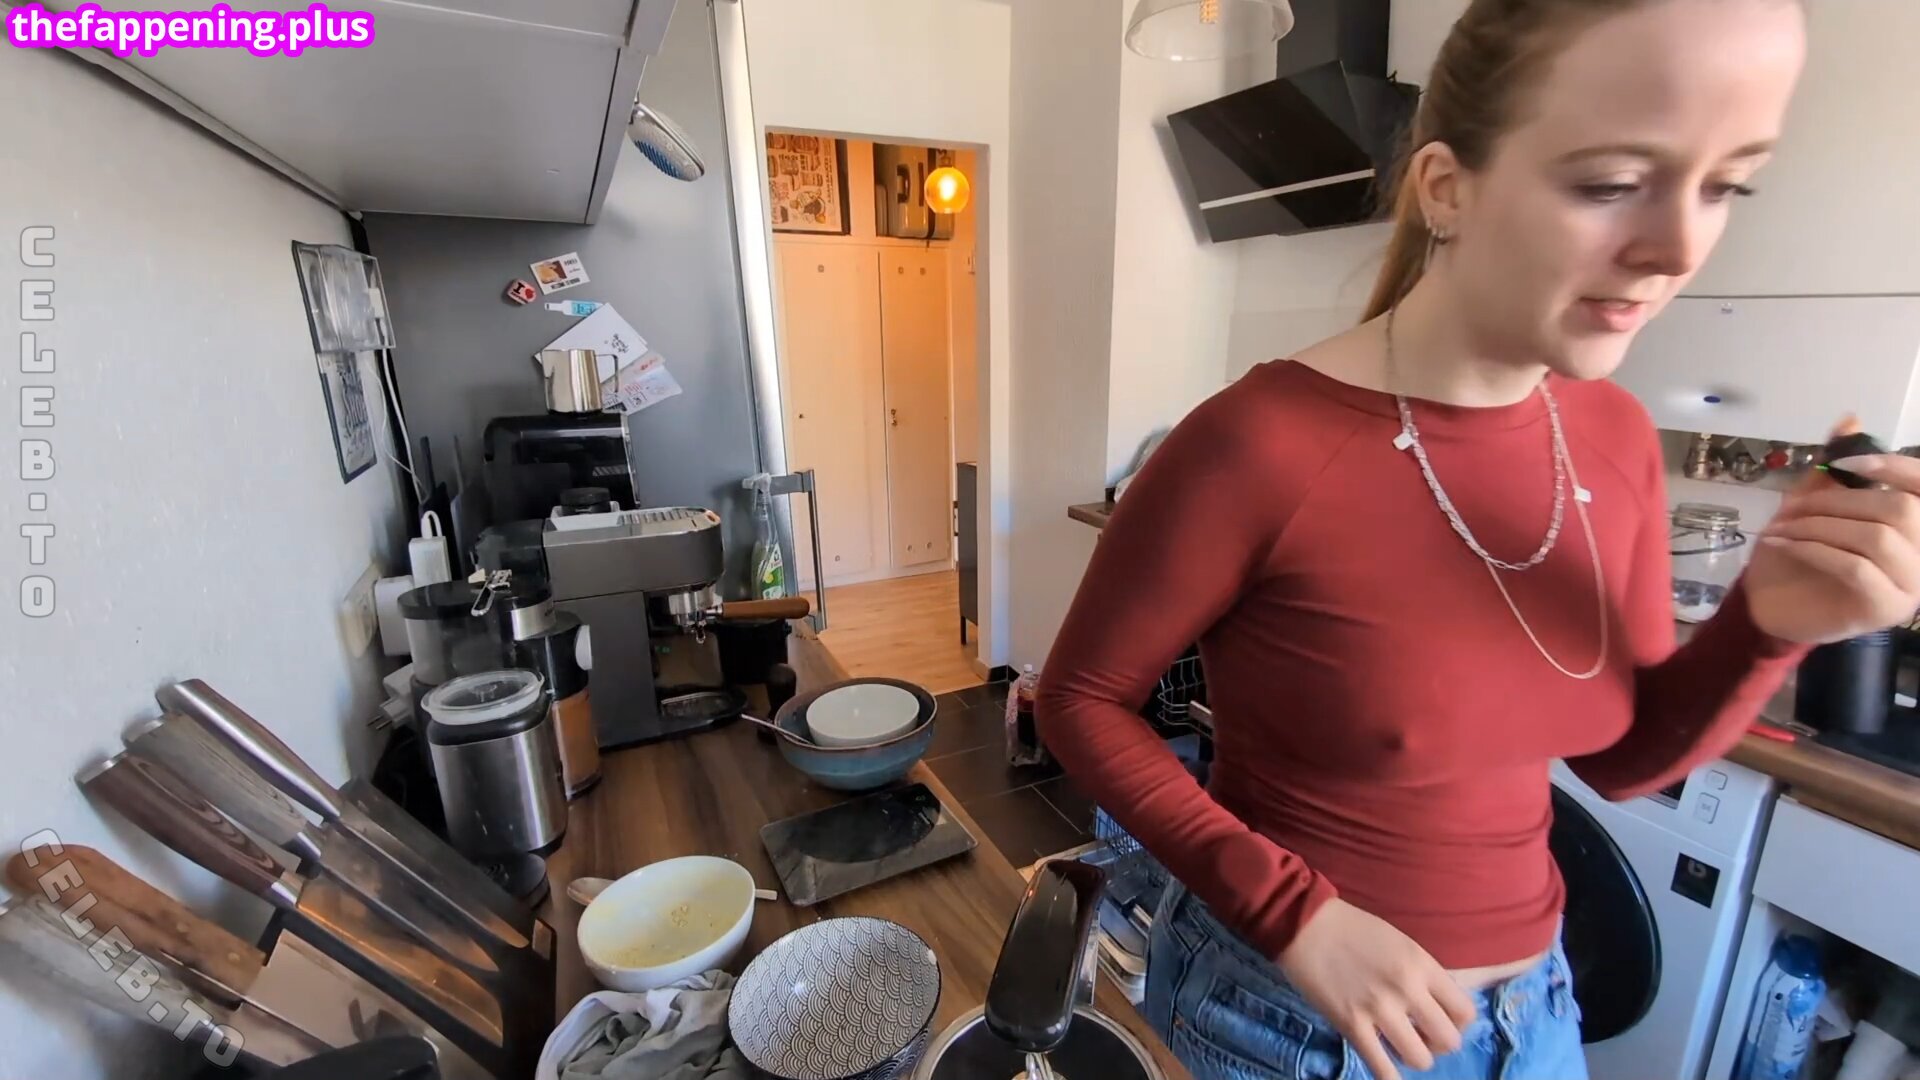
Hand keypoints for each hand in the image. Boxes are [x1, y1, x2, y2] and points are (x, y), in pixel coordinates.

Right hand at [1277, 898, 1476, 1079]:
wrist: (1305, 924)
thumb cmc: (1353, 928)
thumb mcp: (1401, 942)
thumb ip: (1421, 974)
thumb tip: (1435, 1007)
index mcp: (1422, 964)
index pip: (1465, 1012)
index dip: (1459, 1025)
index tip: (1443, 1022)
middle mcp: (1408, 989)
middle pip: (1449, 1041)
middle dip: (1438, 1044)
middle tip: (1422, 1037)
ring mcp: (1379, 1009)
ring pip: (1420, 1059)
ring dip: (1413, 1057)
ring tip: (1400, 1047)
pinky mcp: (1352, 1026)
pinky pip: (1381, 1068)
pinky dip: (1389, 1077)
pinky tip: (1387, 1073)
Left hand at [1747, 431, 1919, 643]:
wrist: (1769, 606)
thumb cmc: (1798, 554)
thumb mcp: (1814, 504)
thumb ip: (1836, 468)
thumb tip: (1851, 418)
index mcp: (1917, 527)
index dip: (1895, 466)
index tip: (1846, 462)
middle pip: (1903, 510)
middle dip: (1842, 500)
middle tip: (1797, 506)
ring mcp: (1911, 586)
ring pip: (1878, 538)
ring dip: (1821, 524)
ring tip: (1783, 527)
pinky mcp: (1885, 608)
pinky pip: (1855, 567)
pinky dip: (1814, 548)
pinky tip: (1782, 542)